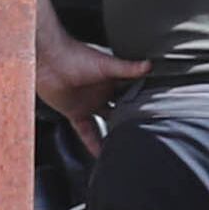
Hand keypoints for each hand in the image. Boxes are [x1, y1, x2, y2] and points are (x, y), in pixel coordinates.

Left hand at [35, 22, 144, 158]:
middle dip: (132, 119)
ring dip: (114, 132)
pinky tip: (100, 153)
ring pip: (106, 122)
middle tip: (147, 133)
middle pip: (122, 109)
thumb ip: (127, 68)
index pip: (133, 92)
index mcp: (114, 79)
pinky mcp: (76, 113)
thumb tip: (150, 65)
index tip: (160, 111)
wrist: (48, 62)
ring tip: (127, 146)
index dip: (145, 100)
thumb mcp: (106, 64)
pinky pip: (86, 131)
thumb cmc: (75, 56)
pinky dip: (93, 143)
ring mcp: (90, 104)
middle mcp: (104, 93)